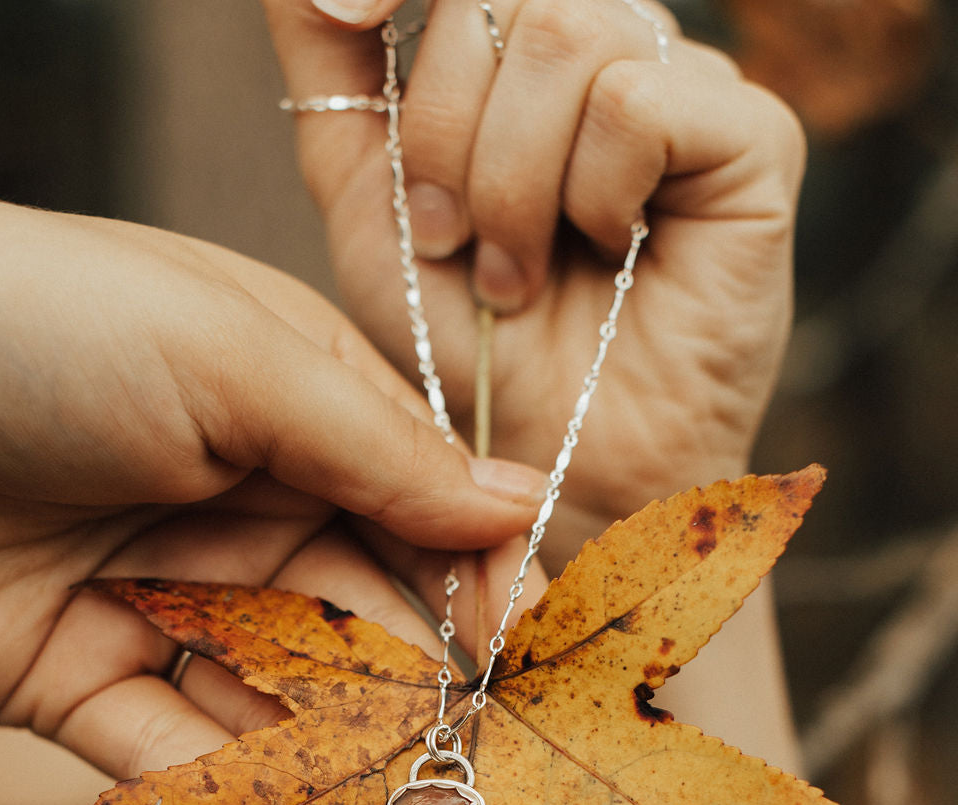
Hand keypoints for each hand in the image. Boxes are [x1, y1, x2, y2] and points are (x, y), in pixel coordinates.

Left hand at [0, 192, 546, 776]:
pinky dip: (239, 791)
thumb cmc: (40, 327)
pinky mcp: (85, 687)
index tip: (528, 643)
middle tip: (485, 755)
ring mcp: (165, 605)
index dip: (481, 576)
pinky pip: (180, 752)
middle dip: (424, 687)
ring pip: (282, 700)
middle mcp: (240, 514)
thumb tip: (522, 504)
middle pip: (362, 618)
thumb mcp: (231, 357)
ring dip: (345, 756)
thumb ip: (377, 447)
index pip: (419, 508)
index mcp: (291, 414)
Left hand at [264, 0, 805, 561]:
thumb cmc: (464, 353)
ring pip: (569, 33)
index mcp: (524, 53)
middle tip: (449, 242)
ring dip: (511, 180)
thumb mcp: (370, 205)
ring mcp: (686, 84)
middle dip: (443, 128)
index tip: (347, 14)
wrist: (548, 468)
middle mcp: (609, 50)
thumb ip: (340, 80)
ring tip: (515, 276)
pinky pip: (636, 100)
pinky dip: (589, 192)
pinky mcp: (753, 138)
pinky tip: (603, 254)